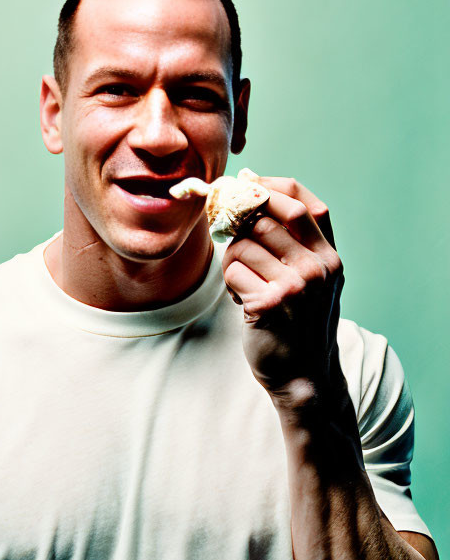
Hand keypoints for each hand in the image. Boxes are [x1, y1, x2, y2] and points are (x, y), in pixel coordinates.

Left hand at [222, 177, 343, 397]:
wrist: (303, 376)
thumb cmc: (299, 323)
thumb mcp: (314, 280)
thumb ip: (295, 241)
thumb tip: (252, 187)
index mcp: (330, 257)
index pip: (305, 204)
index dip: (273, 187)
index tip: (247, 183)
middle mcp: (318, 268)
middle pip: (267, 219)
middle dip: (240, 225)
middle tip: (229, 235)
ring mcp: (296, 286)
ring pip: (243, 245)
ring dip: (233, 261)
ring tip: (245, 283)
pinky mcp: (268, 304)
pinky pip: (232, 271)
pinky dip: (229, 284)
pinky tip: (242, 300)